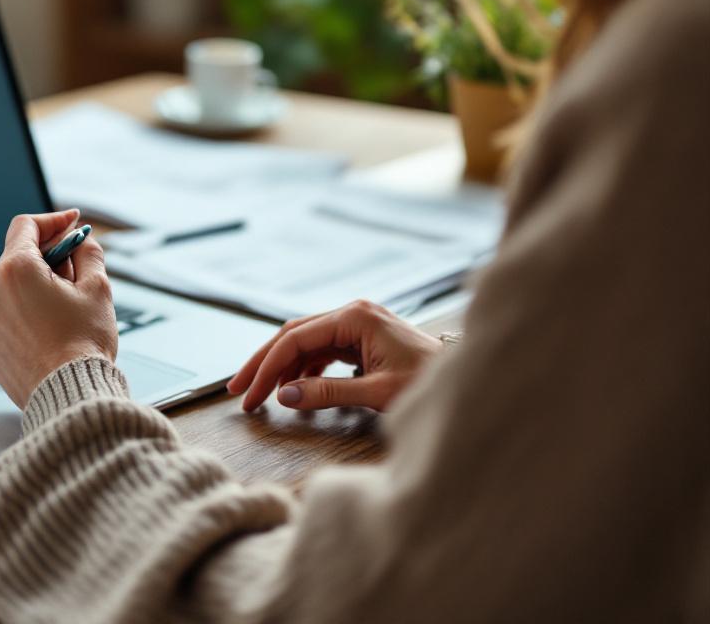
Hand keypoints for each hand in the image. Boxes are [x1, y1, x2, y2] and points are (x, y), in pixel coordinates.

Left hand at [0, 210, 117, 407]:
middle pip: (17, 257)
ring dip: (35, 287)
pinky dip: (25, 313)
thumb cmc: (83, 344)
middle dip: (48, 258)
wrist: (69, 395)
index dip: (53, 221)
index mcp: (15, 270)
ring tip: (66, 308)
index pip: (26, 225)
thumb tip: (80, 240)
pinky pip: (6, 316)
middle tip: (77, 270)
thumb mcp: (97, 288)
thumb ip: (88, 252)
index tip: (72, 224)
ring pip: (11, 288)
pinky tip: (50, 329)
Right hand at [226, 300, 441, 412]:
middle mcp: (353, 313)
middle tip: (238, 390)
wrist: (471, 380)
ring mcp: (358, 324)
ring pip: (305, 343)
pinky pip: (323, 350)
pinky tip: (295, 389)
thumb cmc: (432, 382)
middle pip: (293, 335)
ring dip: (282, 367)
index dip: (267, 368)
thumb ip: (328, 393)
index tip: (249, 395)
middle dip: (264, 363)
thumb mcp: (378, 393)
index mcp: (355, 317)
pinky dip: (305, 369)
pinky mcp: (363, 339)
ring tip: (261, 394)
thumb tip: (285, 396)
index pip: (295, 339)